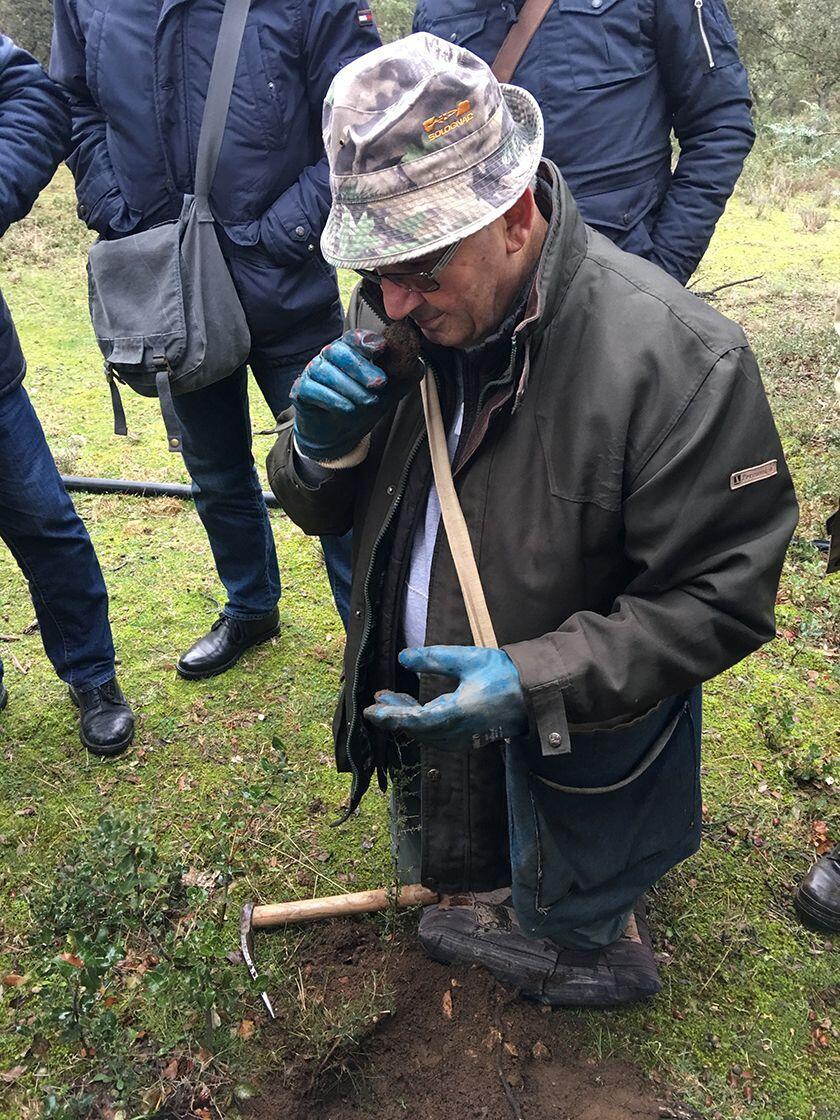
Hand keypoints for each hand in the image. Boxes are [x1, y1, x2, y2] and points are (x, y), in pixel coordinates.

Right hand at [290, 330, 413, 463]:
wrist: (339, 434)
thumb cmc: (361, 405)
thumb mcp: (389, 391)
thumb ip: (403, 376)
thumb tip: (417, 363)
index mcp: (350, 350)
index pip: (355, 337)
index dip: (366, 341)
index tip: (382, 348)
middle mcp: (329, 356)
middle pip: (339, 351)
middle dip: (361, 367)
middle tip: (380, 383)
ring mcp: (313, 372)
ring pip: (325, 370)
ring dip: (349, 386)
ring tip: (367, 402)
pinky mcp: (301, 391)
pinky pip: (312, 389)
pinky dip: (331, 399)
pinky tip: (347, 408)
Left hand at [364, 645, 527, 746]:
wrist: (534, 695)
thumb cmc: (503, 675)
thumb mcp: (467, 659)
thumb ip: (433, 658)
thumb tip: (403, 656)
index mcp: (456, 714)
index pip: (413, 721)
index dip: (389, 716)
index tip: (370, 711)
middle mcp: (457, 732)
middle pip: (415, 728)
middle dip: (394, 713)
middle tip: (378, 698)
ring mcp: (462, 739)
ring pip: (424, 732)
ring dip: (406, 717)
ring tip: (391, 698)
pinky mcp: (466, 738)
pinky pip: (436, 734)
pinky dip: (420, 721)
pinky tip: (414, 707)